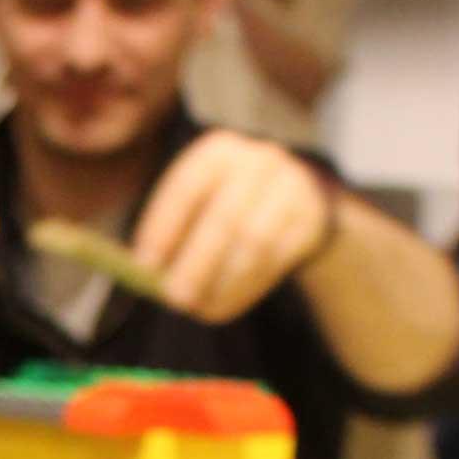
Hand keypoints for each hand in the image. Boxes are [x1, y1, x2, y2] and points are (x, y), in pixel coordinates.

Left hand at [131, 131, 329, 323]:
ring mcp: (292, 189)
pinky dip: (245, 288)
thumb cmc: (225, 204)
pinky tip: (223, 304)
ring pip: (255, 243)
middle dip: (196, 262)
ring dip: (223, 281)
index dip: (163, 227)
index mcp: (219, 151)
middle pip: (225, 218)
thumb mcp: (198, 204)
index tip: (145, 264)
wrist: (298, 198)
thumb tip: (147, 272)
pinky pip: (277, 260)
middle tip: (174, 297)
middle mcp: (259, 161)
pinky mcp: (313, 219)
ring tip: (198, 307)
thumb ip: (172, 232)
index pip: (187, 187)